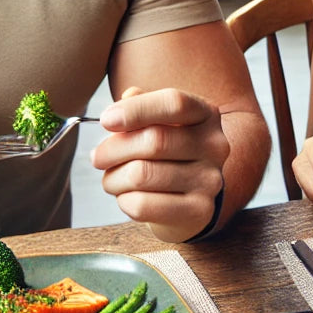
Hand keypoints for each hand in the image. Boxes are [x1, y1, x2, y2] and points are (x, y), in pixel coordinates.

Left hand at [90, 87, 228, 241]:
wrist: (188, 198)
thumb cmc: (166, 153)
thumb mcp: (158, 121)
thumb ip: (142, 104)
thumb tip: (125, 101)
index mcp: (206, 113)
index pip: (174, 103)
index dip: (136, 110)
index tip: (106, 120)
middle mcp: (214, 145)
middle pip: (154, 141)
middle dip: (113, 149)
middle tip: (98, 157)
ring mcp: (210, 180)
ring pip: (142, 175)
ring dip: (113, 178)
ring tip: (111, 178)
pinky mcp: (199, 211)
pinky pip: (143, 205)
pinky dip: (124, 201)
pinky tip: (127, 196)